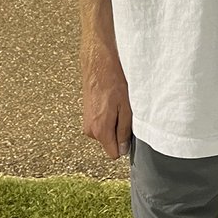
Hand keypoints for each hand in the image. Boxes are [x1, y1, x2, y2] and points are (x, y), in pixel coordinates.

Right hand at [80, 41, 131, 158]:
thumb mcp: (127, 107)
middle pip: (110, 142)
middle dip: (119, 132)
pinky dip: (108, 116)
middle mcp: (90, 130)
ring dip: (114, 122)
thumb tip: (123, 150)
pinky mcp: (86, 115)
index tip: (130, 132)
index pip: (114, 154)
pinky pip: (101, 124)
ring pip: (106, 133)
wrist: (98, 63)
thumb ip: (125, 131)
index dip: (125, 145)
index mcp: (101, 130)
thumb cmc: (114, 81)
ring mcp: (87, 123)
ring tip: (117, 105)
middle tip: (124, 112)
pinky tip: (111, 102)